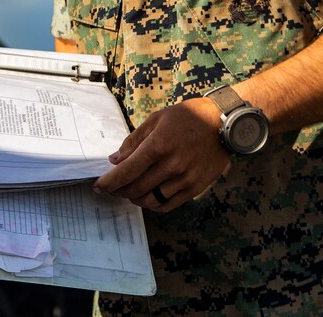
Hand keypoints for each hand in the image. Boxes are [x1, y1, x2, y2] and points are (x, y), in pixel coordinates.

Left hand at [93, 96, 229, 212]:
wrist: (224, 124)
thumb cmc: (188, 117)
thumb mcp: (158, 119)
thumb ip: (134, 141)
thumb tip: (115, 160)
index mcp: (159, 145)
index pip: (127, 171)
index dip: (109, 182)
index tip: (98, 186)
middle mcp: (172, 165)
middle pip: (136, 188)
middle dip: (119, 190)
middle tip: (111, 188)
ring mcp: (185, 179)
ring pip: (151, 200)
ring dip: (135, 198)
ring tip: (129, 191)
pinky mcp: (195, 188)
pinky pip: (168, 205)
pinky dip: (153, 204)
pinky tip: (147, 196)